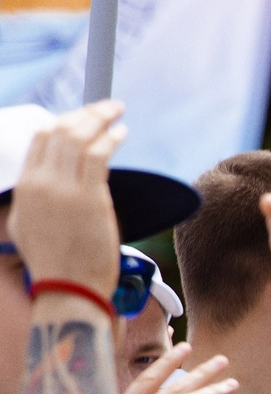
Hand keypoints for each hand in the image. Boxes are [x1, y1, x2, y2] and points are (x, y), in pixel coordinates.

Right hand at [11, 100, 126, 293]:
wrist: (68, 286)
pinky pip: (100, 155)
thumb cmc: (53, 262)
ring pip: (81, 137)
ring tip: (116, 110)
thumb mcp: (25, 225)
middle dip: (85, 113)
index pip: (41, 139)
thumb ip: (31, 198)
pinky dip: (111, 138)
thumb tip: (40, 182)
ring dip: (101, 118)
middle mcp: (42, 181)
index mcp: (25, 186)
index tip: (81, 119)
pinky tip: (121, 132)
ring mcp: (65, 188)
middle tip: (106, 107)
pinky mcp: (91, 197)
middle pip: (62, 131)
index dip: (62, 123)